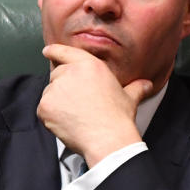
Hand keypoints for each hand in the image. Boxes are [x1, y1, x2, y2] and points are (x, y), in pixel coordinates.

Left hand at [37, 44, 151, 166]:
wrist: (107, 139)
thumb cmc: (118, 118)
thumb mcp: (129, 98)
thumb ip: (135, 88)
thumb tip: (147, 85)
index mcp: (89, 65)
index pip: (65, 52)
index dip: (54, 51)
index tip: (47, 51)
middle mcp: (69, 72)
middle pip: (57, 75)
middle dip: (63, 87)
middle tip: (77, 104)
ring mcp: (55, 89)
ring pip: (49, 93)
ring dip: (57, 103)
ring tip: (75, 116)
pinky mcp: (45, 105)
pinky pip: (43, 109)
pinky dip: (51, 117)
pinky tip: (67, 123)